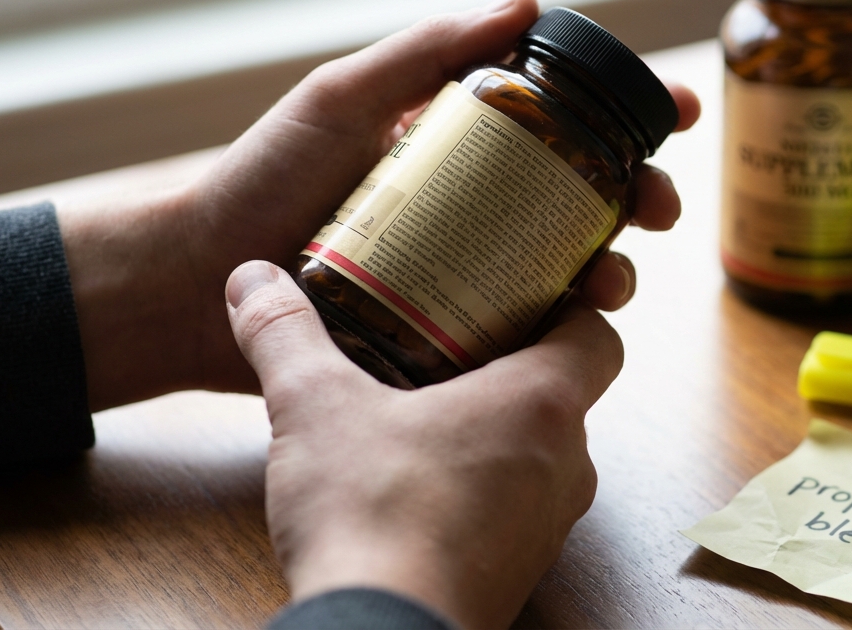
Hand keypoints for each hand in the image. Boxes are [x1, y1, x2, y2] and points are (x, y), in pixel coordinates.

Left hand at [57, 0, 698, 410]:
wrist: (198, 281)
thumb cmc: (263, 179)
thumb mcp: (343, 100)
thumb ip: (424, 51)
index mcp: (459, 145)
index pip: (563, 121)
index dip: (628, 116)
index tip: (675, 116)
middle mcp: (474, 207)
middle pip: (585, 199)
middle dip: (640, 199)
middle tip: (657, 209)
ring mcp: (466, 273)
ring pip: (568, 270)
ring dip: (612, 272)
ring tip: (608, 281)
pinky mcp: (449, 335)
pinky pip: (523, 333)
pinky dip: (564, 332)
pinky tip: (573, 329)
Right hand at [226, 260, 618, 629]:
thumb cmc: (371, 519)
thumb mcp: (314, 408)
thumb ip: (284, 335)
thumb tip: (253, 280)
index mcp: (542, 404)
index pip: (598, 335)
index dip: (571, 307)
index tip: (524, 295)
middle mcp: (566, 464)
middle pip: (565, 394)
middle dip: (512, 365)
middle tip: (453, 342)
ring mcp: (548, 525)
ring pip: (541, 455)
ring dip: (494, 431)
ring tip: (426, 410)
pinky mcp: (520, 570)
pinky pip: (516, 508)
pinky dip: (481, 486)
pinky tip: (417, 484)